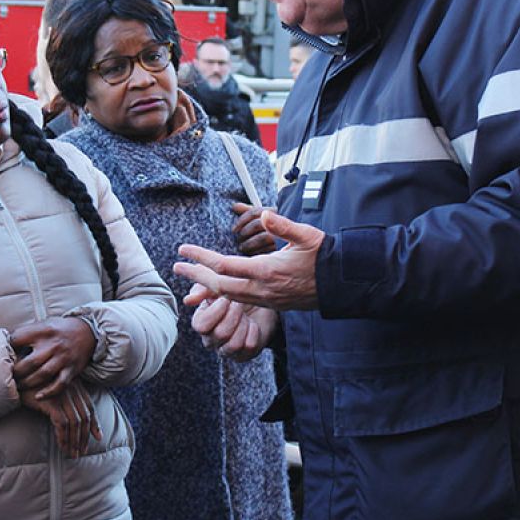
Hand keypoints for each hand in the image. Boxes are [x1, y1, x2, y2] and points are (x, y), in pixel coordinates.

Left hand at [10, 317, 96, 399]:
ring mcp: (64, 358)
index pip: (18, 339)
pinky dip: (48, 392)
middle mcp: (54, 344)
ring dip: (28, 383)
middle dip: (16, 372)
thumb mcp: (45, 324)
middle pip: (29, 363)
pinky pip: (60, 384)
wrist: (89, 331)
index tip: (5, 354)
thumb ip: (28, 333)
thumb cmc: (60, 329)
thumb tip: (5, 341)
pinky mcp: (72, 369)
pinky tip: (38, 396)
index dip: (9, 347)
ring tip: (20, 386)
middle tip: (10, 377)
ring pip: (42, 375)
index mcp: (44, 330)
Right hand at [21, 380, 101, 458]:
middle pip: (84, 416)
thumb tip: (75, 422)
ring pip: (75, 423)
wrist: (15, 380)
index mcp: (75, 385)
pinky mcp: (51, 401)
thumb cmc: (33, 387)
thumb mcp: (54, 392)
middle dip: (84, 437)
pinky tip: (62, 447)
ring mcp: (62, 394)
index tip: (98, 437)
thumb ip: (66, 401)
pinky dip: (63, 437)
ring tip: (72, 453)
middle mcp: (71, 388)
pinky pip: (62, 424)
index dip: (95, 423)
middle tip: (82, 451)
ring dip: (74, 441)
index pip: (89, 407)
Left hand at [175, 209, 324, 310]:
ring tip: (191, 276)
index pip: (223, 265)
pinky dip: (223, 294)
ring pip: (228, 296)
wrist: (341, 284)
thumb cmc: (325, 257)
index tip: (184, 249)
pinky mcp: (271, 304)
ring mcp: (266, 299)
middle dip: (196, 275)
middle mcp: (262, 288)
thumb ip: (283, 226)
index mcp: (267, 270)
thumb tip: (264, 215)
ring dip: (207, 286)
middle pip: (219, 285)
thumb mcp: (307, 236)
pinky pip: (240, 301)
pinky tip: (216, 289)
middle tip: (177, 265)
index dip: (200, 257)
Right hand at [184, 294, 277, 360]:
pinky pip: (249, 346)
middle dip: (234, 315)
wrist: (259, 301)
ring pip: (234, 344)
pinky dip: (254, 331)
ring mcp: (226, 349)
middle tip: (239, 303)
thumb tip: (188, 300)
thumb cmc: (234, 293)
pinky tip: (253, 324)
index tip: (226, 299)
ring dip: (243, 324)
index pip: (200, 325)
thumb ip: (202, 289)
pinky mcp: (243, 354)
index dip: (216, 312)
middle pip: (220, 334)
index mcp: (201, 322)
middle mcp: (211, 339)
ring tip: (245, 315)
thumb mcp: (218, 283)